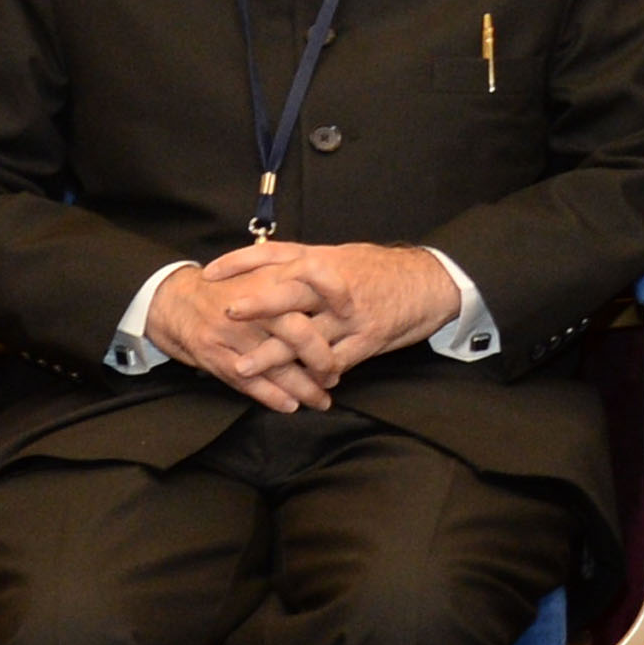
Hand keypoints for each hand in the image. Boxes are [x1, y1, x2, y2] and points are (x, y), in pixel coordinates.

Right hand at [144, 256, 335, 412]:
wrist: (173, 299)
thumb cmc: (226, 287)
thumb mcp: (259, 271)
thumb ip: (294, 280)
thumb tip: (342, 298)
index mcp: (266, 276)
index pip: (310, 279)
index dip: (334, 292)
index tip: (353, 311)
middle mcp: (251, 304)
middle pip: (296, 331)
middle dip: (320, 357)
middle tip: (336, 373)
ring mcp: (231, 331)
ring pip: (274, 363)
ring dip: (302, 386)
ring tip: (322, 399)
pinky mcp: (213, 354)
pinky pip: (248, 381)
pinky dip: (272, 396)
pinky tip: (291, 405)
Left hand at [196, 237, 468, 379]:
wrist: (433, 282)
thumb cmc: (386, 270)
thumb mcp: (346, 256)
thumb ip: (310, 265)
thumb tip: (273, 267)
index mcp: (326, 260)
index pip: (278, 254)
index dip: (243, 261)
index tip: (211, 271)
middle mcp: (336, 285)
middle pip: (292, 291)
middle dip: (258, 303)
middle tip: (227, 312)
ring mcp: (351, 314)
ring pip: (306, 335)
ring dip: (272, 354)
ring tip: (242, 367)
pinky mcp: (367, 339)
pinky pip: (334, 361)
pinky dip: (311, 376)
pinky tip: (292, 391)